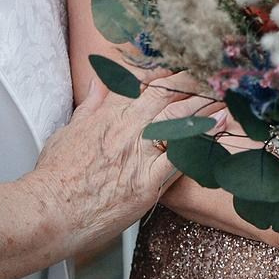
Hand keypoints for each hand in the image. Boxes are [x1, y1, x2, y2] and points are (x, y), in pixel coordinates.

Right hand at [30, 77, 218, 250]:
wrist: (49, 210)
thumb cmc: (55, 176)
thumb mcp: (69, 130)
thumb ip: (90, 105)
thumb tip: (98, 82)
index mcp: (110, 114)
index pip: (147, 84)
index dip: (172, 74)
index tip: (189, 68)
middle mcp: (128, 128)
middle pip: (169, 94)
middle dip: (195, 82)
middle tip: (217, 76)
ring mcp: (139, 153)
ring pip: (180, 119)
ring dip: (206, 106)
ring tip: (229, 96)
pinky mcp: (147, 182)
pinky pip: (182, 156)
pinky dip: (202, 141)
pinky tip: (220, 128)